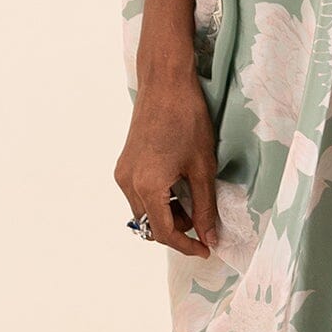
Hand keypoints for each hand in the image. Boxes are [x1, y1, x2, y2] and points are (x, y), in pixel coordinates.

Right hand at [115, 66, 219, 255]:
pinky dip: (157, 199)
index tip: (205, 249)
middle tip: (204, 221)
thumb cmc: (187, 118)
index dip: (186, 246)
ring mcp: (123, 172)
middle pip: (149, 225)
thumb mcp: (202, 166)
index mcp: (147, 185)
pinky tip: (178, 186)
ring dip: (167, 214)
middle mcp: (128, 182)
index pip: (163, 232)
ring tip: (193, 200)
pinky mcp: (124, 163)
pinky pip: (138, 194)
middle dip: (177, 229)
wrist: (165, 82)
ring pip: (143, 211)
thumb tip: (209, 236)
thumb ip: (205, 206)